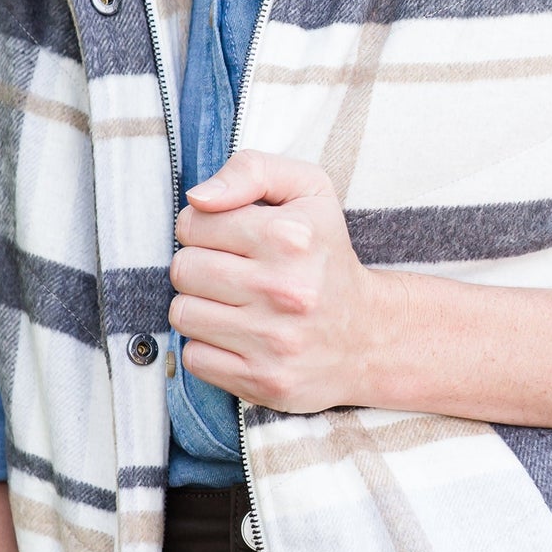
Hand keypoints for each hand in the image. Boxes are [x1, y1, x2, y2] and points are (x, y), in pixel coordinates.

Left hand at [168, 149, 403, 412]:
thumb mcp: (308, 191)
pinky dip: (208, 345)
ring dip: (200, 306)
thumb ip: (251, 170)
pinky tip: (239, 336)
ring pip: (182, 313)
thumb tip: (196, 198)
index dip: (204, 224)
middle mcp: (283, 289)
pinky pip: (193, 357)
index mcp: (291, 235)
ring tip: (233, 303)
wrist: (368, 335)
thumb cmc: (326, 254)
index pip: (194, 221)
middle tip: (230, 270)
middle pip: (183, 268)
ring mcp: (273, 340)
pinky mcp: (262, 381)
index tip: (229, 236)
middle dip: (198, 265)